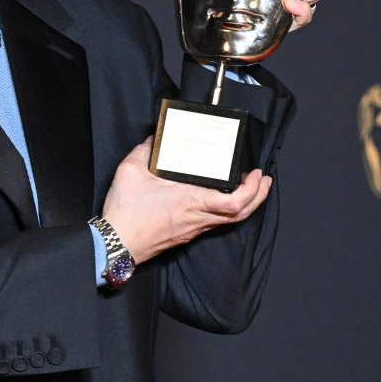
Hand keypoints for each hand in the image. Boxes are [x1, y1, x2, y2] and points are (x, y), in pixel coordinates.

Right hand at [100, 137, 271, 263]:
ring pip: (231, 220)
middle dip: (258, 196)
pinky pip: (216, 223)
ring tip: (251, 188)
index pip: (233, 202)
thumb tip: (155, 138)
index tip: (256, 175)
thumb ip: (146, 150)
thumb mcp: (131, 171)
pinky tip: (223, 199)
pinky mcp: (186, 234)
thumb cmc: (125, 213)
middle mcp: (197, 218)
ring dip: (247, 204)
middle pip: (241, 213)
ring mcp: (193, 229)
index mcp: (190, 201)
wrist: (116, 243)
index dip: (252, 190)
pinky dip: (228, 210)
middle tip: (263, 179)